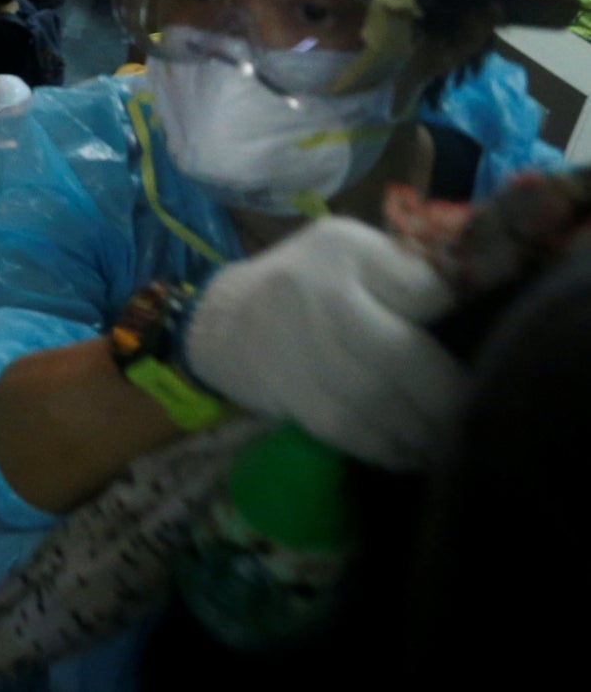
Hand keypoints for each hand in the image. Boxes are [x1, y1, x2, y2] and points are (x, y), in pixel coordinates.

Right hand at [182, 215, 462, 470]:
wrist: (222, 321)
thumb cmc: (306, 284)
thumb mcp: (351, 252)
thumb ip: (406, 273)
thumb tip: (472, 310)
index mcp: (346, 250)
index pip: (425, 292)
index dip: (459, 323)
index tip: (482, 346)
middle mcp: (322, 295)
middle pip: (404, 356)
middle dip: (448, 396)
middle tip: (479, 415)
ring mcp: (303, 348)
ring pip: (380, 401)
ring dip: (424, 430)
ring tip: (450, 443)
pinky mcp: (291, 394)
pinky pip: (351, 429)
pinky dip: (387, 447)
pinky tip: (410, 454)